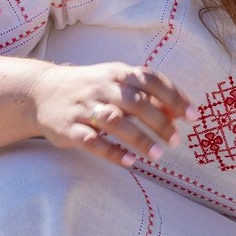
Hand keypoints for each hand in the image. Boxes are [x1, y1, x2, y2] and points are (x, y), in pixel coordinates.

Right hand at [31, 63, 190, 169]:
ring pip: (114, 121)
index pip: (151, 80)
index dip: (174, 97)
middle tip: (176, 141)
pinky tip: (130, 161)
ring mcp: (84, 108)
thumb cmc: (91, 88)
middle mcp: (101, 87)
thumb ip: (146, 94)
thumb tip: (179, 112)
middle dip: (159, 122)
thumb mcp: (116, 82)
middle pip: (136, 102)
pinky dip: (112, 152)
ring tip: (157, 155)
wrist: (41, 91)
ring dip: (138, 138)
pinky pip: (91, 141)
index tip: (193, 116)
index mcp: (117, 73)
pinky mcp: (69, 128)